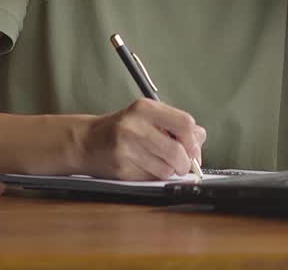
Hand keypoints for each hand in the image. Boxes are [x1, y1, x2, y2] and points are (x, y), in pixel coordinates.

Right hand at [80, 99, 206, 179]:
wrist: (87, 141)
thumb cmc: (123, 128)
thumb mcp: (147, 116)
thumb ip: (175, 123)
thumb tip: (199, 140)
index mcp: (145, 108)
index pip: (185, 123)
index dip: (194, 140)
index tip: (193, 148)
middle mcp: (134, 126)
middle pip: (177, 150)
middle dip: (185, 162)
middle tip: (183, 164)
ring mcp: (126, 148)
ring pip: (166, 169)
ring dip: (170, 171)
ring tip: (161, 163)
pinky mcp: (121, 169)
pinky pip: (151, 178)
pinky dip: (155, 177)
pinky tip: (146, 168)